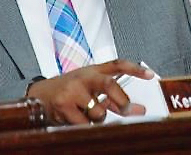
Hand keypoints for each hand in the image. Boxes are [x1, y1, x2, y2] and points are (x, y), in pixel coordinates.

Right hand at [26, 59, 154, 124]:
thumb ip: (113, 98)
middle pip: (110, 84)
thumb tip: (138, 110)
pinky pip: (84, 123)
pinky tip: (76, 119)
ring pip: (98, 111)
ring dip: (98, 119)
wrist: (41, 95)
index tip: (149, 75)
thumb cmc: (69, 90)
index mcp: (93, 71)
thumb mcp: (90, 89)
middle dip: (122, 101)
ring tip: (87, 114)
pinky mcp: (64, 104)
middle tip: (127, 110)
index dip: (135, 68)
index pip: (117, 64)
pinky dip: (84, 126)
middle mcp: (84, 77)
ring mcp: (73, 90)